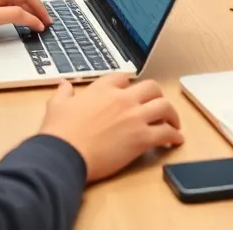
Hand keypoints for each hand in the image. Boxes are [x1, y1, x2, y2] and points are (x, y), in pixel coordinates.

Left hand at [0, 0, 50, 49]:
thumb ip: (14, 15)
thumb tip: (34, 19)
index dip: (39, 8)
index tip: (47, 23)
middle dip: (35, 6)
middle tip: (45, 22)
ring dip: (26, 6)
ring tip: (35, 20)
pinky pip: (5, 0)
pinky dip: (16, 7)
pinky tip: (17, 17)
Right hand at [40, 74, 183, 181]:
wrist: (64, 154)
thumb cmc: (59, 133)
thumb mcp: (56, 106)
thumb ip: (63, 94)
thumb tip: (63, 85)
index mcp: (102, 89)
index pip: (124, 78)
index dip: (129, 84)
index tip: (131, 91)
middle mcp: (122, 99)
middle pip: (151, 88)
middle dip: (157, 96)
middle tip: (158, 106)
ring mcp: (134, 117)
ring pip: (164, 107)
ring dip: (172, 115)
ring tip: (173, 123)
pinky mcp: (141, 138)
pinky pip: (166, 133)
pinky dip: (174, 136)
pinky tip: (175, 141)